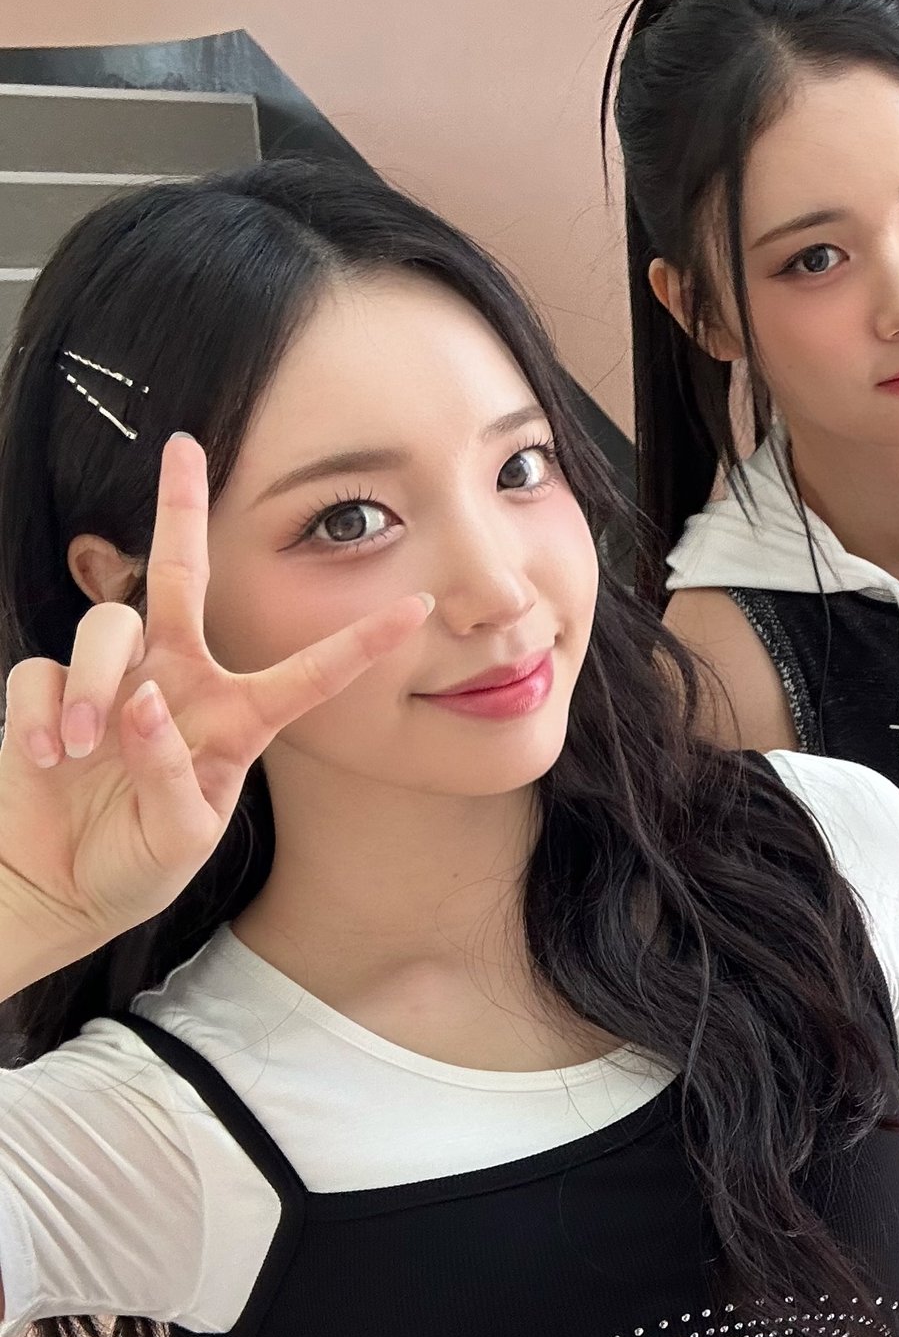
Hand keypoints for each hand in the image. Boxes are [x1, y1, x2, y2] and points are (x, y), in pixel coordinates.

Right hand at [0, 434, 430, 982]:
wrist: (55, 890)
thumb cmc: (134, 862)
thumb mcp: (181, 837)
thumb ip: (174, 778)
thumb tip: (142, 707)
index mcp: (236, 717)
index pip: (309, 672)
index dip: (362, 643)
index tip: (418, 607)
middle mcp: (178, 683)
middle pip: (181, 577)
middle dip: (180, 508)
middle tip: (185, 445)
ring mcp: (111, 683)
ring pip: (107, 629)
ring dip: (95, 685)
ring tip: (82, 751)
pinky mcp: (46, 693)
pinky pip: (42, 675)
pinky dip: (43, 718)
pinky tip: (46, 761)